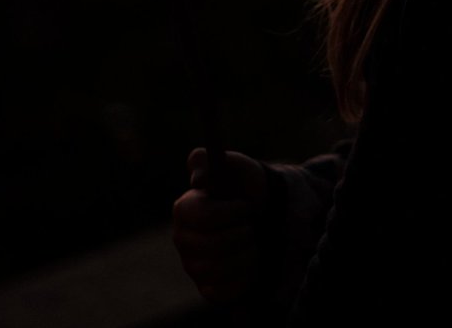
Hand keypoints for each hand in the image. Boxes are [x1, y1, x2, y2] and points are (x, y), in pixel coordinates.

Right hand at [171, 147, 270, 305]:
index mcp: (185, 209)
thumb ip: (212, 162)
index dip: (230, 212)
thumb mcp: (235, 166)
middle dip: (242, 232)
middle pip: (212, 245)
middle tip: (251, 224)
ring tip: (252, 240)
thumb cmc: (246, 188)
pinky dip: (245, 275)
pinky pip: (225, 290)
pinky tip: (249, 260)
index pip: (202, 216)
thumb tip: (198, 176)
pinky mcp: (208, 287)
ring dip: (247, 252)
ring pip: (219, 269)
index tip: (245, 206)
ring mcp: (193, 265)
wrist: (268, 215)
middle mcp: (183, 239)